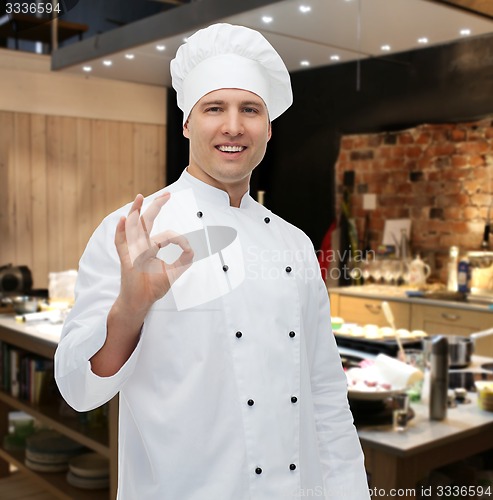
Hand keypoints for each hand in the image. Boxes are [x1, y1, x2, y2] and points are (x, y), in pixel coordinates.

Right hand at [114, 192, 193, 312]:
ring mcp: (132, 251)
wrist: (140, 301)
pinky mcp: (126, 260)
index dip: (180, 240)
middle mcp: (140, 245)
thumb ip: (183, 260)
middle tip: (167, 193)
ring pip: (134, 227)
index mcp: (151, 247)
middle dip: (156, 206)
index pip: (167, 235)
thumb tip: (192, 248)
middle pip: (147, 221)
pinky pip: (122, 243)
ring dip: (136, 211)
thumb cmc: (152, 287)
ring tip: (139, 197)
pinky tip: (123, 220)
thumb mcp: (173, 272)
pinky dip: (122, 231)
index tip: (188, 248)